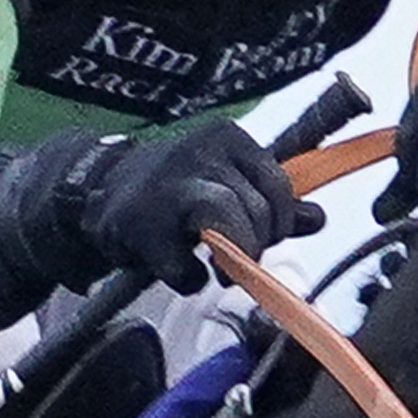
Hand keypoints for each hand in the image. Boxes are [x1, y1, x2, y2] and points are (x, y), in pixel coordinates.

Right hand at [65, 117, 314, 290]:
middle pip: (258, 211)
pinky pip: (186, 266)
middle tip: (238, 258)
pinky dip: (191, 280)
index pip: (278, 187)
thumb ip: (272, 202)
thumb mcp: (226, 183)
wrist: (99, 189)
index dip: (280, 222)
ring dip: (234, 261)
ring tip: (223, 273)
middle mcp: (200, 153)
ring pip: (230, 228)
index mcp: (227, 138)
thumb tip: (318, 219)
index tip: (265, 237)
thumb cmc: (175, 189)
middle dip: (256, 244)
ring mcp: (169, 187)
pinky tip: (184, 272)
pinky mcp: (142, 226)